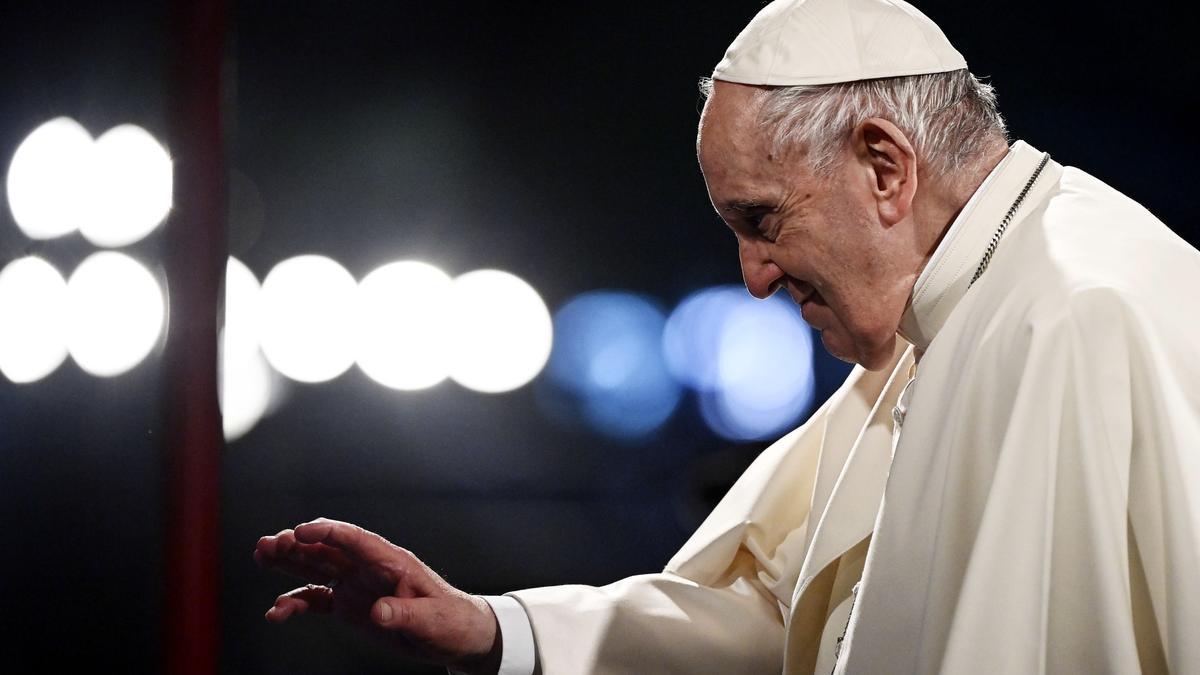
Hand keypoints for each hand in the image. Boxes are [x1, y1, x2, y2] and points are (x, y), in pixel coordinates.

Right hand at [254, 517, 500, 674]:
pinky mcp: (349, 605)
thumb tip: (379, 612)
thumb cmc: (451, 621)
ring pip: (316, 567)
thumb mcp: (433, 619)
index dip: (327, 532)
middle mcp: (369, 569)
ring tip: (261, 556)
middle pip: (328, 549)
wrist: (456, 635)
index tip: (300, 532)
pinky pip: (316, 599)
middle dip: (297, 544)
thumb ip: (405, 614)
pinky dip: (295, 602)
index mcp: (391, 562)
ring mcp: (356, 585)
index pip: (355, 539)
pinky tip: (276, 612)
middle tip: (268, 544)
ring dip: (289, 562)